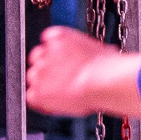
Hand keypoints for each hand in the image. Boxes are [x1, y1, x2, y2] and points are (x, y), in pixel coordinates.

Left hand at [25, 25, 140, 116]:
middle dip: (47, 68)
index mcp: (59, 37)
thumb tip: (102, 55)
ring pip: (33, 78)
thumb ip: (89, 51)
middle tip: (62, 78)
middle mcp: (44, 52)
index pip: (48, 41)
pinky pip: (32, 97)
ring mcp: (38, 72)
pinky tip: (57, 103)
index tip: (63, 61)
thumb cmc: (108, 66)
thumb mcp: (101, 49)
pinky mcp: (36, 92)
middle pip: (37, 58)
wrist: (103, 81)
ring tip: (64, 92)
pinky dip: (42, 102)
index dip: (56, 53)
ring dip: (44, 85)